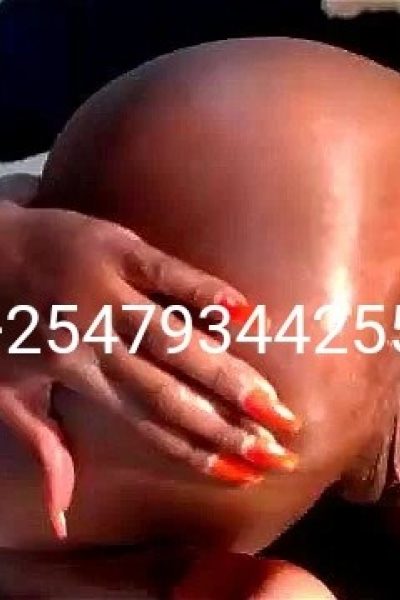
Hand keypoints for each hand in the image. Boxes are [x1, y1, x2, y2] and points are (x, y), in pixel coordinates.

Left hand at [0, 201, 300, 536]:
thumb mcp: (8, 392)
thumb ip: (43, 446)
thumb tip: (62, 515)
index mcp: (76, 375)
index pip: (148, 423)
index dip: (197, 451)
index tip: (244, 473)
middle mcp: (97, 342)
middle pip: (170, 392)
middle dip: (227, 424)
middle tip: (280, 448)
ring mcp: (107, 293)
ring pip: (176, 341)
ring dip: (227, 374)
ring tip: (272, 402)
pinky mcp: (116, 248)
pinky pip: (165, 272)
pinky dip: (203, 291)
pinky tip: (243, 312)